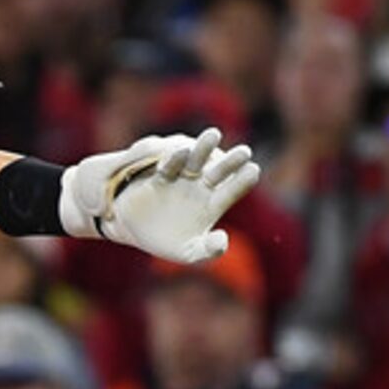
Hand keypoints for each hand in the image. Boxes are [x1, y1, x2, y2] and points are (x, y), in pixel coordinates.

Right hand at [59, 128, 260, 263]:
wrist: (136, 231)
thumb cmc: (168, 241)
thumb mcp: (188, 253)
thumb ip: (208, 251)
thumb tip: (222, 241)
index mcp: (213, 204)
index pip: (233, 189)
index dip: (243, 180)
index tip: (253, 170)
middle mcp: (201, 186)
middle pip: (220, 171)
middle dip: (231, 161)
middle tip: (244, 152)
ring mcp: (181, 179)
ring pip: (196, 160)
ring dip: (204, 147)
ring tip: (213, 135)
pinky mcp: (160, 177)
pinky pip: (168, 166)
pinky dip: (173, 160)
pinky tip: (180, 153)